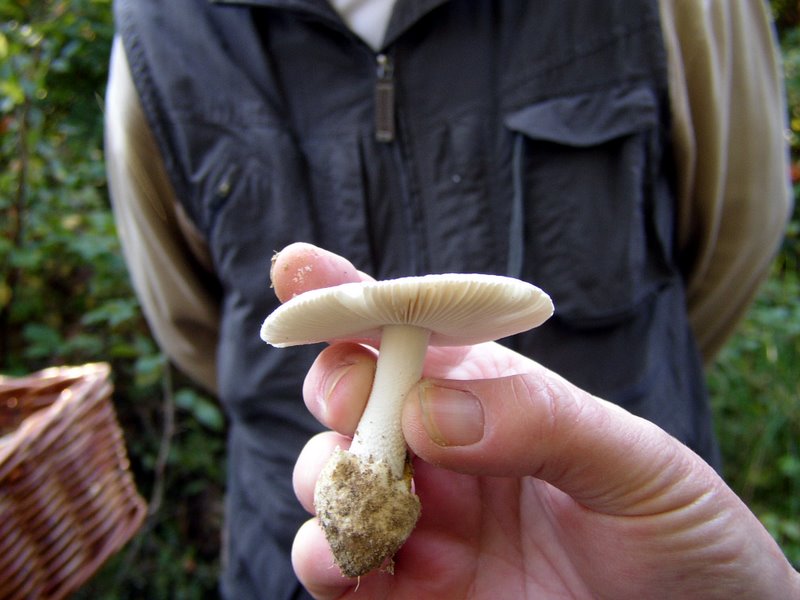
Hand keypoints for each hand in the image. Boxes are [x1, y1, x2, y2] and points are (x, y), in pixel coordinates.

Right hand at [273, 243, 799, 599]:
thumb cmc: (680, 533)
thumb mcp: (635, 461)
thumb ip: (538, 422)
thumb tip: (428, 412)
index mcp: (493, 393)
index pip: (411, 331)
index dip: (348, 295)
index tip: (296, 269)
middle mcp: (445, 450)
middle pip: (351, 397)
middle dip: (338, 390)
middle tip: (363, 408)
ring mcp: (426, 521)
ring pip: (331, 479)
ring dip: (325, 477)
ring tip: (363, 495)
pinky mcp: (413, 593)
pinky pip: (341, 569)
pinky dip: (323, 558)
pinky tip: (342, 558)